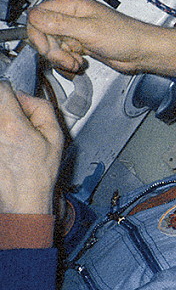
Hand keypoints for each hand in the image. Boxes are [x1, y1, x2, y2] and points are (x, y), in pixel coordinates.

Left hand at [0, 81, 63, 214]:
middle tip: (15, 122)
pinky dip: (0, 137)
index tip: (14, 100)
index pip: (1, 89)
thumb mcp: (55, 137)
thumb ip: (42, 108)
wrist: (22, 200)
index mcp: (11, 125)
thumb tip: (24, 96)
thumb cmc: (39, 174)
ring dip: (2, 124)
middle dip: (4, 108)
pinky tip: (6, 149)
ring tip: (10, 138)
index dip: (10, 91)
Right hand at [26, 0, 175, 76]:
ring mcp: (75, 30)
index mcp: (72, 5)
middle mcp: (71, 16)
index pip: (37, 15)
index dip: (38, 34)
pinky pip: (62, 52)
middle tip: (65, 58)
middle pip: (42, 32)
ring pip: (51, 45)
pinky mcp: (80, 43)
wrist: (142, 52)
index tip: (48, 48)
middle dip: (51, 49)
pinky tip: (78, 63)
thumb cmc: (125, 36)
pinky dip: (66, 61)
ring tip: (75, 62)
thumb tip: (34, 16)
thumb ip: (60, 24)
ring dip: (60, 57)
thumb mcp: (89, 30)